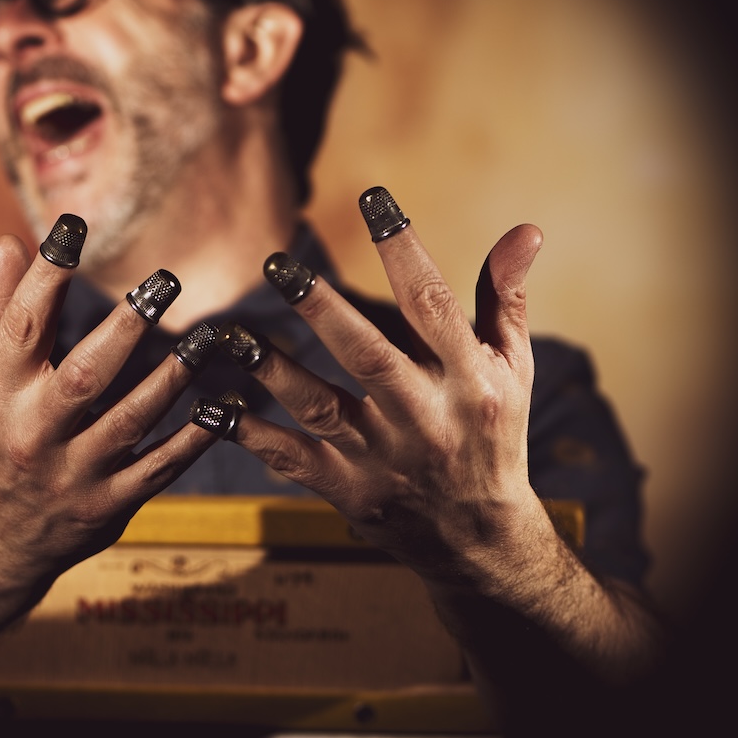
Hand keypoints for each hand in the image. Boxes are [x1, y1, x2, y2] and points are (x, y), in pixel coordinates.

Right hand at [0, 219, 217, 590]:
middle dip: (125, 328)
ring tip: (211, 336)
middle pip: (84, 376)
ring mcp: (75, 472)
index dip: (47, 275)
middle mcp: (35, 432)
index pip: (23, 326)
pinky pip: (159, 466)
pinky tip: (224, 404)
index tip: (73, 226)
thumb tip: (11, 241)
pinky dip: (193, 438)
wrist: (2, 532)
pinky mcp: (110, 502)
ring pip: (131, 421)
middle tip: (164, 282)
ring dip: (174, 378)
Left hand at [213, 187, 545, 587]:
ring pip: (320, 408)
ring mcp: (384, 457)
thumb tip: (525, 229)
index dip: (403, 248)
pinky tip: (213, 406)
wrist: (482, 539)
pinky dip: (252, 435)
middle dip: (321, 309)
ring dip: (273, 370)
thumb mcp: (513, 368)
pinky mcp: (350, 490)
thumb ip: (505, 297)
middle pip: (367, 355)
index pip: (433, 304)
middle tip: (278, 266)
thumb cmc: (495, 435)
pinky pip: (294, 459)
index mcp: (470, 380)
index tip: (373, 197)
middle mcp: (426, 417)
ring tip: (232, 335)